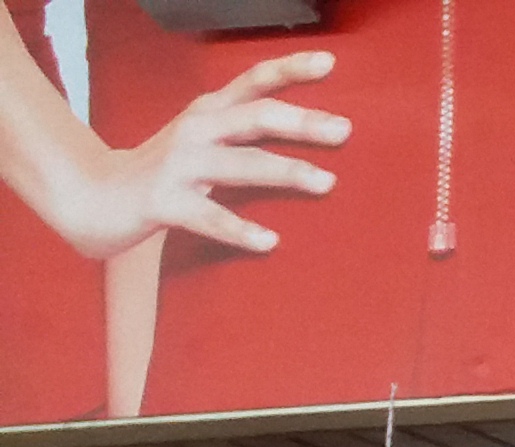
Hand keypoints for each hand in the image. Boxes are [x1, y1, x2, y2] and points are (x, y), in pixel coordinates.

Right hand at [49, 53, 346, 260]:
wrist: (96, 197)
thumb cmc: (167, 171)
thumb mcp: (206, 139)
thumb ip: (248, 129)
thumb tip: (317, 130)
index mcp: (210, 113)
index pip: (253, 82)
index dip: (290, 69)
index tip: (329, 62)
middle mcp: (196, 131)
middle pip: (254, 117)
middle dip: (300, 122)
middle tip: (343, 130)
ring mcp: (178, 166)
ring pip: (240, 164)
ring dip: (285, 171)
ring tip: (326, 181)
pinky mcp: (164, 203)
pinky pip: (208, 217)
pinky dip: (240, 229)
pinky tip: (269, 241)